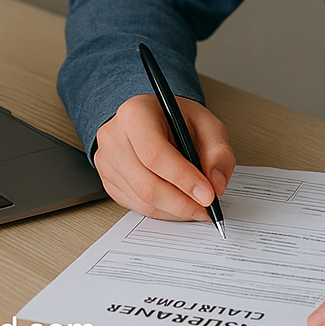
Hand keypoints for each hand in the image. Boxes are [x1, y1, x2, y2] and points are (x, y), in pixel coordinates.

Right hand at [94, 94, 235, 221]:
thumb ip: (218, 152)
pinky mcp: (108, 181)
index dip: (183, 178)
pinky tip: (179, 205)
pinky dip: (163, 212)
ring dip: (175, 210)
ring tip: (197, 208)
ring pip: (142, 200)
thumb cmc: (177, 119)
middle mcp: (114, 136)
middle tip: (206, 209)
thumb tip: (216, 185)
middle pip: (147, 183)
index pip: (155, 154)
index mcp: (135, 113)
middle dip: (182, 203)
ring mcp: (106, 161)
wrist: (155, 118)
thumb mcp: (207, 124)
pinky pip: (136, 206)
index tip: (208, 195)